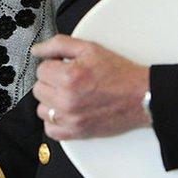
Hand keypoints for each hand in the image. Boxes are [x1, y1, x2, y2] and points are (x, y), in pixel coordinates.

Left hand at [31, 34, 149, 139]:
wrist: (141, 96)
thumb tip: (37, 50)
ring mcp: (71, 118)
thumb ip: (58, 45)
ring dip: (51, 101)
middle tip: (68, 79)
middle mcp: (67, 100)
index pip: (41, 69)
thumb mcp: (89, 48)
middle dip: (51, 81)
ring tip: (68, 94)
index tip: (64, 66)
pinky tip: (66, 111)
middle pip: (39, 89)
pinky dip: (55, 121)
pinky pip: (50, 129)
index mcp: (69, 77)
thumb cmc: (119, 73)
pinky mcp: (77, 132)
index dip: (53, 65)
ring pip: (42, 109)